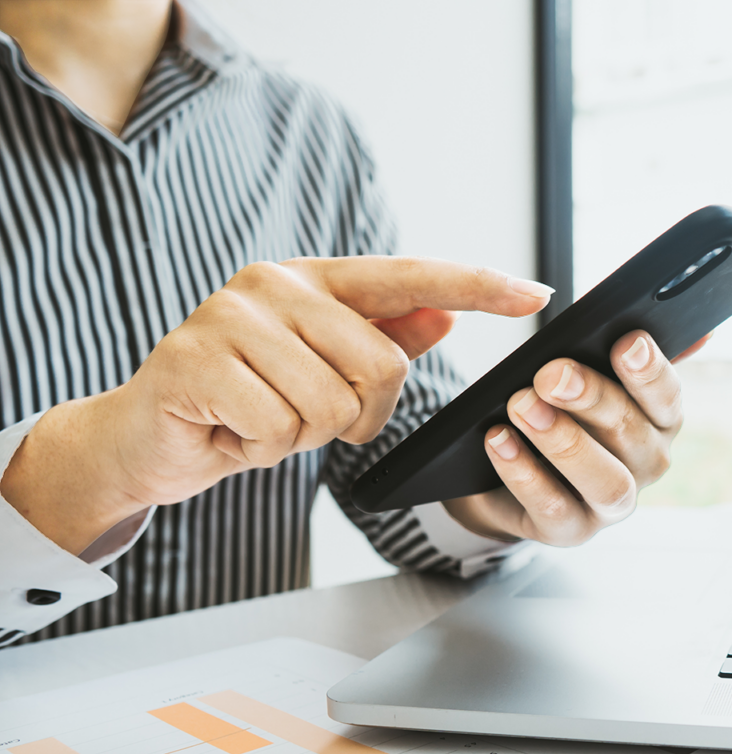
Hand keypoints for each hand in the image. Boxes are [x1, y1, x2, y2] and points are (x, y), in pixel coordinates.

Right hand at [1, 257, 550, 554]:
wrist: (146, 439)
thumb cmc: (241, 403)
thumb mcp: (319, 372)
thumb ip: (379, 339)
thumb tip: (445, 316)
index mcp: (312, 281)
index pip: (411, 276)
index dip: (478, 286)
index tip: (537, 292)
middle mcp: (273, 284)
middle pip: (382, 365)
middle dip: (357, 416)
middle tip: (302, 418)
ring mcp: (231, 317)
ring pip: (332, 406)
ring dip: (302, 437)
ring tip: (259, 421)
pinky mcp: (196, 362)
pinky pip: (279, 429)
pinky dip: (262, 451)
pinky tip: (230, 433)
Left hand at [443, 331, 707, 546]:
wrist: (503, 473)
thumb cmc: (559, 412)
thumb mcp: (591, 372)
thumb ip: (633, 350)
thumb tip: (704, 332)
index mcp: (659, 420)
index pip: (668, 396)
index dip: (650, 371)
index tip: (625, 343)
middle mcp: (645, 464)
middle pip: (633, 434)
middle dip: (592, 399)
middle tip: (551, 373)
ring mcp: (610, 504)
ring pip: (606, 481)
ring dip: (564, 442)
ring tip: (522, 406)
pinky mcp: (569, 530)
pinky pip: (553, 507)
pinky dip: (524, 473)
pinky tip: (499, 439)